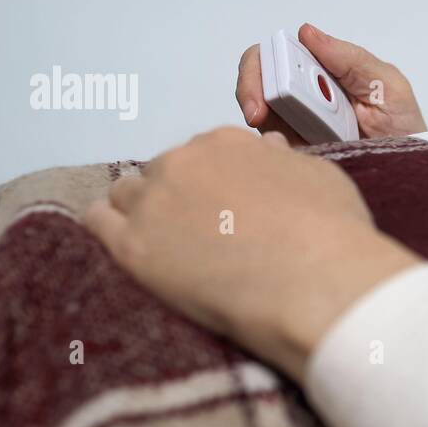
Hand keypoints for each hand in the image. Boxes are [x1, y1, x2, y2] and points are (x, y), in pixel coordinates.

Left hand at [84, 127, 419, 377]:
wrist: (318, 284)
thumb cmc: (331, 234)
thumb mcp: (318, 175)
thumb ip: (282, 159)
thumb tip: (267, 148)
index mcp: (226, 142)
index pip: (202, 154)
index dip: (210, 183)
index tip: (221, 208)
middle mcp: (183, 161)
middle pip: (161, 173)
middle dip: (175, 198)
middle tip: (197, 234)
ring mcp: (153, 203)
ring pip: (123, 195)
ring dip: (139, 213)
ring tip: (162, 245)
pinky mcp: (133, 248)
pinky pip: (96, 223)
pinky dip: (106, 230)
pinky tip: (124, 247)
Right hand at [236, 23, 426, 139]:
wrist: (411, 173)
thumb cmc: (403, 127)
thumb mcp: (387, 84)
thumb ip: (350, 58)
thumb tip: (308, 33)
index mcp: (322, 70)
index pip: (276, 54)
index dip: (261, 65)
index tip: (266, 88)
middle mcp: (303, 93)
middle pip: (257, 81)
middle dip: (249, 91)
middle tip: (258, 115)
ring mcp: (296, 125)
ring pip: (256, 115)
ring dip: (260, 122)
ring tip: (279, 139)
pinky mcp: (295, 154)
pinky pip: (270, 149)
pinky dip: (270, 151)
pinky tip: (286, 156)